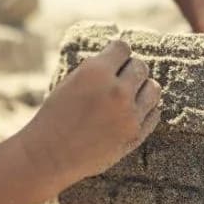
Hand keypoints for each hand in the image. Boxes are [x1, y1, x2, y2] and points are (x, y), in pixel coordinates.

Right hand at [19, 40, 160, 182]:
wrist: (49, 156)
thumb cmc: (55, 117)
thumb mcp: (71, 82)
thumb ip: (97, 70)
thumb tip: (121, 59)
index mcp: (95, 72)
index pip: (122, 47)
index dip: (117, 53)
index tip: (113, 61)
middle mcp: (116, 90)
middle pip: (140, 66)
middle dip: (129, 70)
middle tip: (119, 80)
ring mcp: (129, 113)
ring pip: (153, 88)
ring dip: (142, 88)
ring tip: (129, 95)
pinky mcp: (136, 134)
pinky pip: (154, 113)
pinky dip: (145, 110)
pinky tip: (130, 113)